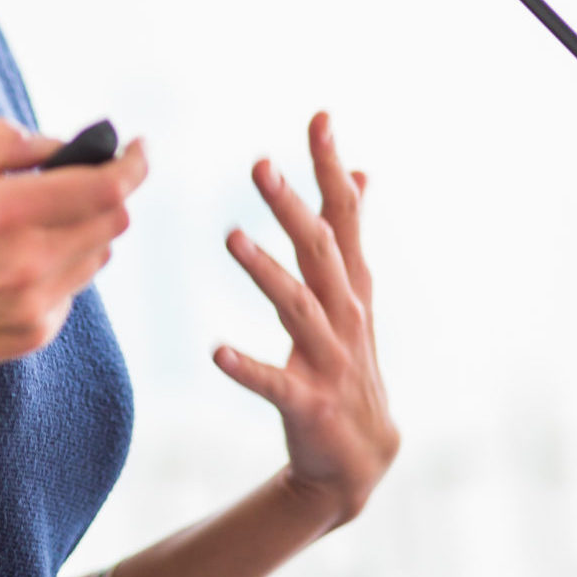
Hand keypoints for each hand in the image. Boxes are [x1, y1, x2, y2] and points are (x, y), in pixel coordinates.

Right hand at [0, 117, 147, 387]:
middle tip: (83, 183)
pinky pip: (72, 291)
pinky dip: (59, 271)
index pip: (107, 186)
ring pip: (97, 256)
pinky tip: (13, 271)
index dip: (135, 163)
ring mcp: (37, 304)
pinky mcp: (35, 334)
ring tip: (36, 228)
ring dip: (84, 232)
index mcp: (7, 211)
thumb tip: (57, 144)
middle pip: (114, 221)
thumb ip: (2, 146)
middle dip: (108, 194)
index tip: (139, 147)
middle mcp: (31, 261)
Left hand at [216, 110, 399, 528]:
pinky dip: (248, 367)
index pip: (344, 216)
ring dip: (266, 272)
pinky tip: (215, 352)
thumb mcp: (355, 295)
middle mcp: (346, 315)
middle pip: (320, 252)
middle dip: (292, 207)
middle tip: (260, 164)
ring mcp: (330, 360)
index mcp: (351, 286)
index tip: (320, 117)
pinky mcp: (308, 404)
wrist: (361, 459)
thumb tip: (361, 172)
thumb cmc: (349, 364)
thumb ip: (351, 234)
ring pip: (297, 308)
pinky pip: (274, 383)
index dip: (331, 167)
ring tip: (231, 237)